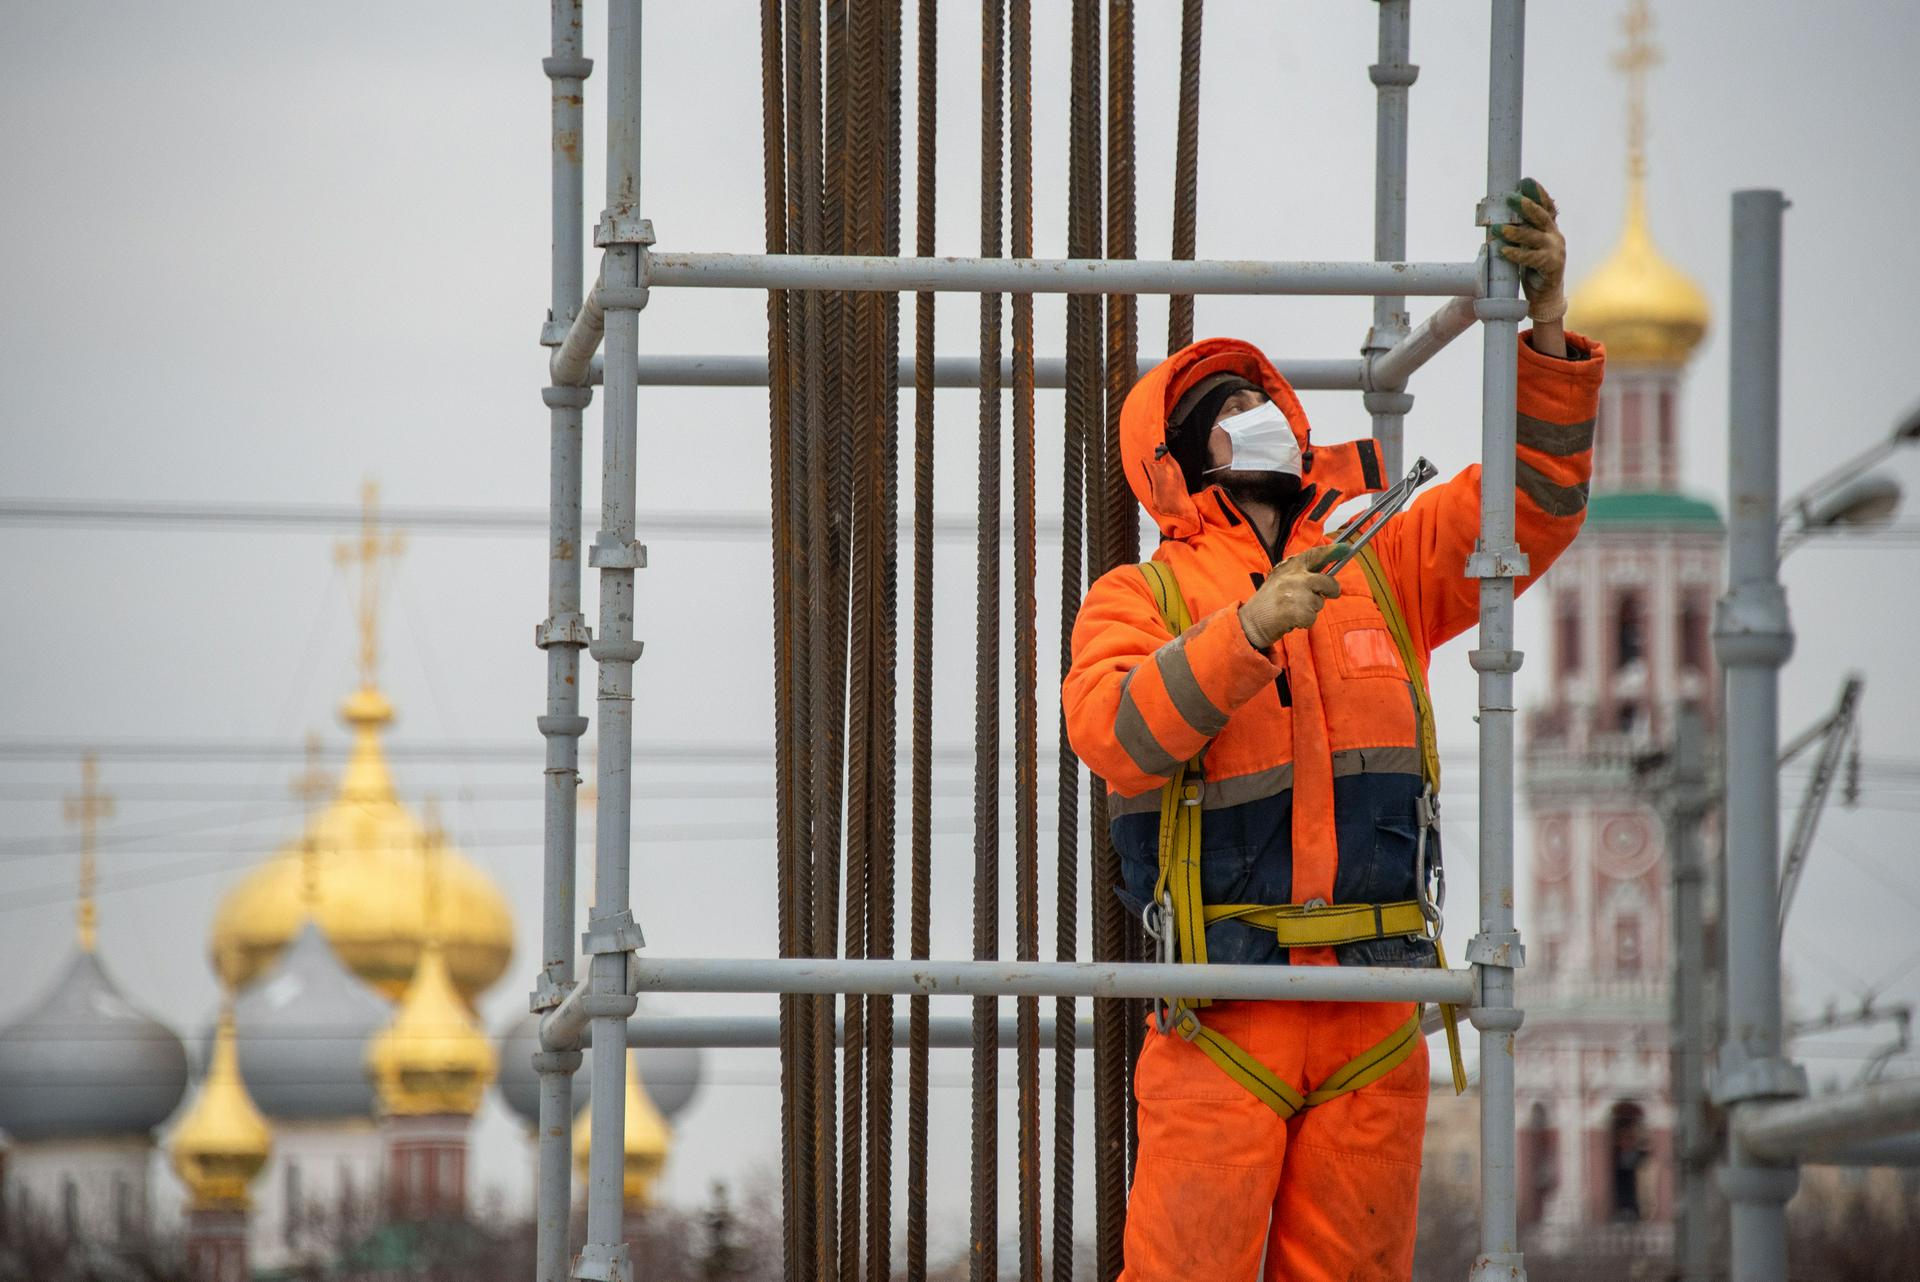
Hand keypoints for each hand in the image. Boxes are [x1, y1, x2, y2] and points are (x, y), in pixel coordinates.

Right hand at [1239, 544, 1342, 648]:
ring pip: (1319, 602)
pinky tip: (1291, 620)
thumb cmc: (1269, 602)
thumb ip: (1301, 575)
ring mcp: (1294, 593)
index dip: (1332, 551)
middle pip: (1327, 581)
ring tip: (1293, 610)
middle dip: (1331, 590)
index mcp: (1289, 567)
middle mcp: (1293, 577)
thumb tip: (1325, 574)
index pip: (1314, 555)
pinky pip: (1312, 617)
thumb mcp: (1281, 580)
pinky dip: (1305, 622)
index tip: (1346, 548)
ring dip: (1311, 610)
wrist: (1250, 622)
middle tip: (1329, 594)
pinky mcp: (1294, 610)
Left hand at [1492, 177, 1565, 323]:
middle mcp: (1555, 237)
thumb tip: (1495, 223)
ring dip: (1515, 232)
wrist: (1545, 297)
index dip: (1538, 194)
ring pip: (1534, 237)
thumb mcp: (1526, 247)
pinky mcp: (1552, 266)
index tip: (1526, 181)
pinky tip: (1504, 251)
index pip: (1546, 208)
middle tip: (1510, 198)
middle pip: (1541, 217)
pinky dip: (1517, 254)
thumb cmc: (1532, 270)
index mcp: (1550, 230)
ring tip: (1499, 229)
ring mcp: (1556, 251)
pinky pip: (1532, 258)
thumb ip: (1518, 235)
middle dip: (1525, 206)